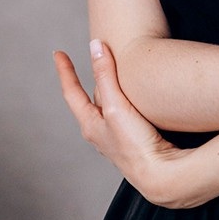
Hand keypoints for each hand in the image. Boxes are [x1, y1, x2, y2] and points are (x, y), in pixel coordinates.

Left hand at [54, 41, 185, 205]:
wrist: (160, 173)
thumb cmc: (134, 145)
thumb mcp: (116, 105)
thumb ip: (105, 75)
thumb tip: (95, 47)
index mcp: (90, 124)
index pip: (71, 92)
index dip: (65, 71)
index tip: (58, 54)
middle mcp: (100, 130)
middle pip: (91, 96)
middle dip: (92, 76)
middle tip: (95, 55)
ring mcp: (117, 134)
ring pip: (110, 102)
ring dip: (111, 85)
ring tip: (115, 70)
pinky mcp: (134, 135)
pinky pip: (125, 109)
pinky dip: (126, 95)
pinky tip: (138, 94)